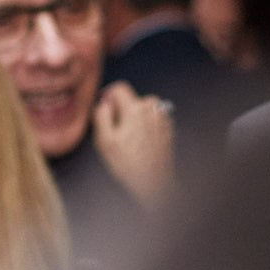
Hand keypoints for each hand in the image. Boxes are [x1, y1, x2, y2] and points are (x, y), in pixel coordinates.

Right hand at [92, 81, 175, 204]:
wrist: (154, 182)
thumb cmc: (129, 164)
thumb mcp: (105, 140)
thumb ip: (101, 115)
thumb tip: (103, 102)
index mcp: (135, 109)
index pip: (120, 87)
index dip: (108, 94)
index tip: (103, 106)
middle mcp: (152, 109)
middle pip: (132, 98)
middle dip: (121, 109)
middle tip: (114, 130)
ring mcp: (163, 118)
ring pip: (142, 108)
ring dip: (134, 117)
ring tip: (128, 139)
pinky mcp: (168, 128)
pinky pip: (152, 118)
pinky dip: (145, 124)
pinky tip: (140, 142)